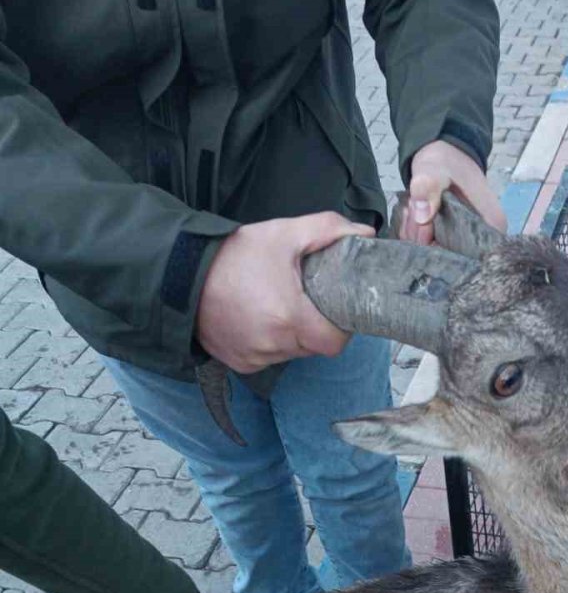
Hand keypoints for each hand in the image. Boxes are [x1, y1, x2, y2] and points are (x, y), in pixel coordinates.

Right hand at [197, 212, 374, 372]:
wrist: (180, 274)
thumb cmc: (234, 254)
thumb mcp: (283, 233)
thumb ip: (328, 230)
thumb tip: (364, 233)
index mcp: (290, 317)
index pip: (334, 343)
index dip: (340, 329)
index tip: (335, 311)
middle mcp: (273, 344)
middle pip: (313, 347)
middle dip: (316, 327)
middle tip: (306, 300)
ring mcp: (255, 357)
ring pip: (291, 353)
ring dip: (292, 335)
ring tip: (277, 305)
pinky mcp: (240, 362)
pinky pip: (267, 358)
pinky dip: (269, 343)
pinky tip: (257, 319)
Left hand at [399, 140, 506, 246]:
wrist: (443, 155)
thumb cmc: (447, 161)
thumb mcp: (434, 169)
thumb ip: (428, 187)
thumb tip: (422, 216)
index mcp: (492, 226)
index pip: (465, 256)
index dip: (438, 245)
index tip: (423, 222)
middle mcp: (484, 239)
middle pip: (448, 258)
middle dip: (423, 237)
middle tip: (414, 209)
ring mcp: (468, 241)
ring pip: (435, 253)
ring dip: (417, 233)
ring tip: (414, 207)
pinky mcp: (454, 240)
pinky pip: (430, 247)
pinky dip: (416, 233)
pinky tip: (413, 215)